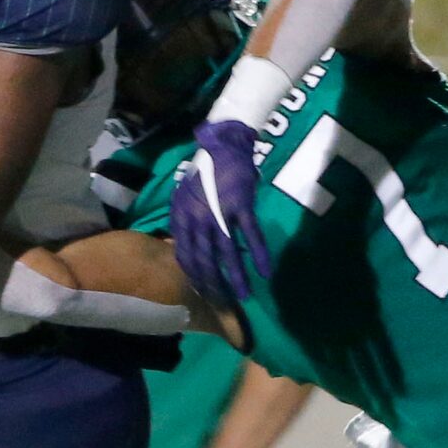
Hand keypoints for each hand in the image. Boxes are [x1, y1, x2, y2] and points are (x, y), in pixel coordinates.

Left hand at [168, 118, 271, 310]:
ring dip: (235, 277)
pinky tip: (265, 270)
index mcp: (181, 216)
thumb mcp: (186, 198)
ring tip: (242, 297)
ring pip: (227, 251)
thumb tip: (186, 248)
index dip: (193, 276)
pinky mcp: (241, 204)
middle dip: (213, 284)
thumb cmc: (206, 171)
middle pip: (204, 259)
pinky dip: (259, 253)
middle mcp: (197, 217)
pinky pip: (251, 234)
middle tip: (222, 304)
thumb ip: (187, 222)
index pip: (184, 255)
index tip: (202, 293)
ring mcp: (219, 211)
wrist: (224, 143)